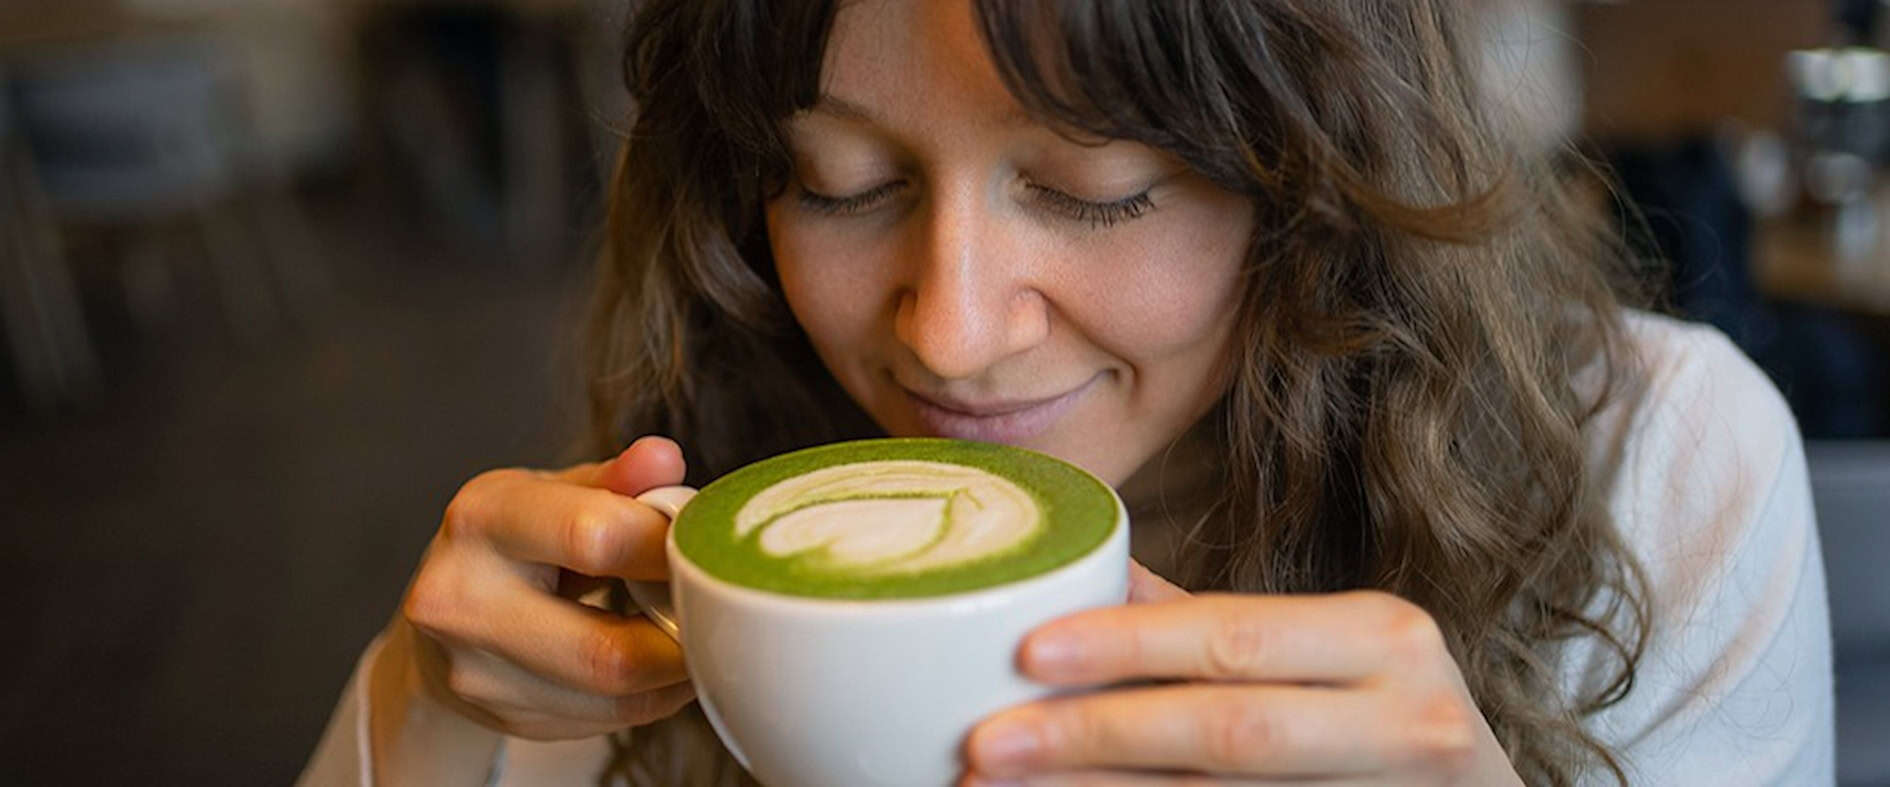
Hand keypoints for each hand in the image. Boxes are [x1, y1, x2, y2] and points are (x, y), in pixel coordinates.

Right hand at [394, 436, 697, 740]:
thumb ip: (616, 479)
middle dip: (681, 633)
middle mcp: (462, 601)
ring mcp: (477, 672)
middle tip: (715, 607)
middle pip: (607, 651)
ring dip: (675, 671)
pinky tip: (659, 663)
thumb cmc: (512, 538)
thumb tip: (665, 459)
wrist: (443, 608)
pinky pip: (606, 719)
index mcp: (481, 521)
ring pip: (613, 697)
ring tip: (693, 631)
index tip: (697, 545)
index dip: (665, 547)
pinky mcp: (503, 715)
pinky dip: (652, 694)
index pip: (592, 538)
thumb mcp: (554, 490)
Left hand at [961, 564, 1520, 784]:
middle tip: (987, 743)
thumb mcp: (1336, 654)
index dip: (1129, 645)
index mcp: (1384, 639)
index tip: (1028, 650)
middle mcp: (1406, 722)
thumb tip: (1086, 574)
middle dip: (1094, 737)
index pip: (1237, 636)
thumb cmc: (1392, 722)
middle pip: (1226, 730)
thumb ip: (1218, 622)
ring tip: (998, 785)